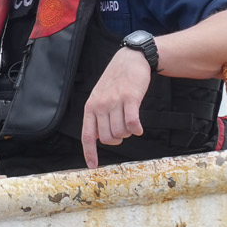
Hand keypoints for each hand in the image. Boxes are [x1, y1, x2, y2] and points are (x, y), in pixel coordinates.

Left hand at [81, 47, 152, 167]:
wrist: (130, 59)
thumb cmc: (116, 80)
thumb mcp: (99, 97)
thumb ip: (97, 116)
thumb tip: (97, 136)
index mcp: (90, 107)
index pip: (87, 135)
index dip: (89, 152)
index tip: (92, 166)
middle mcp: (100, 106)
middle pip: (108, 138)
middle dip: (118, 140)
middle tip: (124, 131)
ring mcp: (114, 102)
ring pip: (121, 132)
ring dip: (128, 133)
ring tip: (131, 124)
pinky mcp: (130, 98)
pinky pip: (132, 122)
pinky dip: (136, 129)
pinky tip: (138, 127)